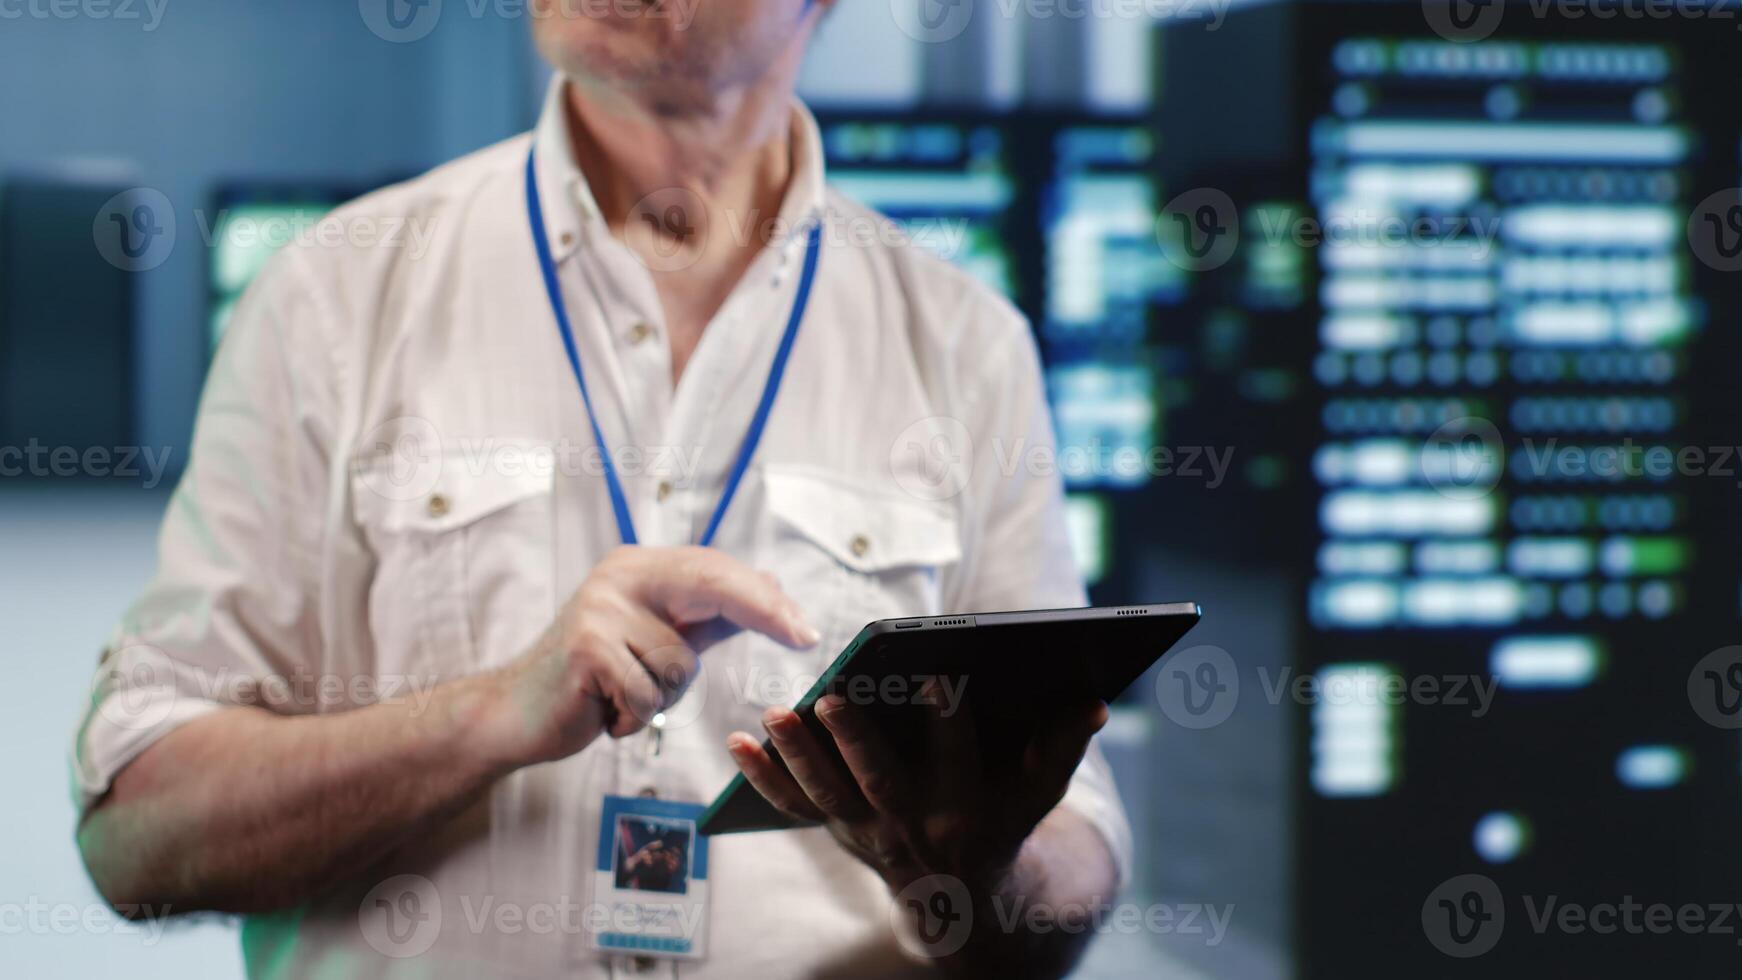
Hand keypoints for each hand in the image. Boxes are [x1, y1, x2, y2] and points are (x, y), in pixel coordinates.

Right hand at [478, 545, 819, 767]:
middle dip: (763, 612)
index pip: (716, 571)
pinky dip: (633, 716)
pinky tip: (604, 710)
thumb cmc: (593, 680)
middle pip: (712, 586)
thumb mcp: (657, 640)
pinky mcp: (586, 648)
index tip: (805, 628)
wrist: (516, 713)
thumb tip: (771, 588)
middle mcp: (620, 577)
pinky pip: (649, 694)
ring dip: (661, 698)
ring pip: (681, 665)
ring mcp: (600, 609)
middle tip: (804, 636)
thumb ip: (708, 615)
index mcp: (639, 569)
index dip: (766, 598)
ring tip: (621, 696)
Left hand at [726, 680, 1107, 895]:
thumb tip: (1095, 699)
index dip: (948, 719)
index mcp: (966, 807)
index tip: (936, 674)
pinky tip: (736, 739)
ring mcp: (868, 833)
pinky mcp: (835, 830)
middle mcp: (914, 824)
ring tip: (775, 711)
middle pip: (880, 781)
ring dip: (798, 757)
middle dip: (855, 740)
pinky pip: (792, 807)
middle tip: (832, 696)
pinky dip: (763, 777)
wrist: (961, 896)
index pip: (957, 759)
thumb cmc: (1004, 822)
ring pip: (829, 795)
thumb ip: (1064, 745)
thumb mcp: (1040, 791)